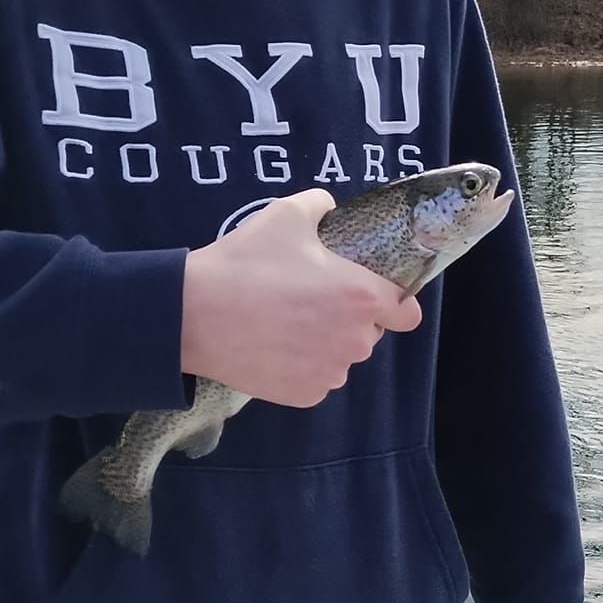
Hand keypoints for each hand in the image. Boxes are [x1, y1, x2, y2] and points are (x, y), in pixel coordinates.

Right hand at [181, 190, 420, 409]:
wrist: (194, 315)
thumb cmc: (246, 263)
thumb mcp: (287, 214)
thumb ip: (322, 206)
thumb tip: (329, 209)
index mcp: (362, 297)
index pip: (408, 312)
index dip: (394, 302)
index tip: (368, 293)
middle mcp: (356, 341)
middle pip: (369, 333)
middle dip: (348, 318)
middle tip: (308, 300)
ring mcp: (330, 374)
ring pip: (340, 357)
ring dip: (324, 344)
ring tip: (285, 323)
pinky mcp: (304, 396)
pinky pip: (315, 378)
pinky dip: (301, 366)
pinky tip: (272, 346)